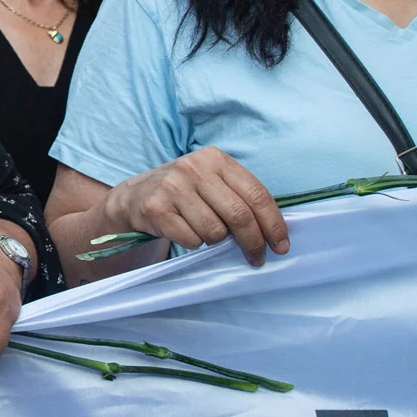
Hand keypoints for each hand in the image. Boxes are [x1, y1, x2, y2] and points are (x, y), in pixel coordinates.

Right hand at [99, 147, 287, 264]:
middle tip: (256, 258)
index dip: (273, 223)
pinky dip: (194, 243)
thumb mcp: (211, 180)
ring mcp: (173, 187)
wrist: (135, 195)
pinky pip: (192, 240)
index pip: (256, 194)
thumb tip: (272, 230)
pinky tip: (185, 231)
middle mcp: (194, 168)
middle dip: (253, 242)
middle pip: (239, 215)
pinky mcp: (156, 208)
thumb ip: (239, 195)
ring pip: (215, 232)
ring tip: (205, 232)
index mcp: (215, 158)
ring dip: (216, 240)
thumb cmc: (185, 192)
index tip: (280, 245)